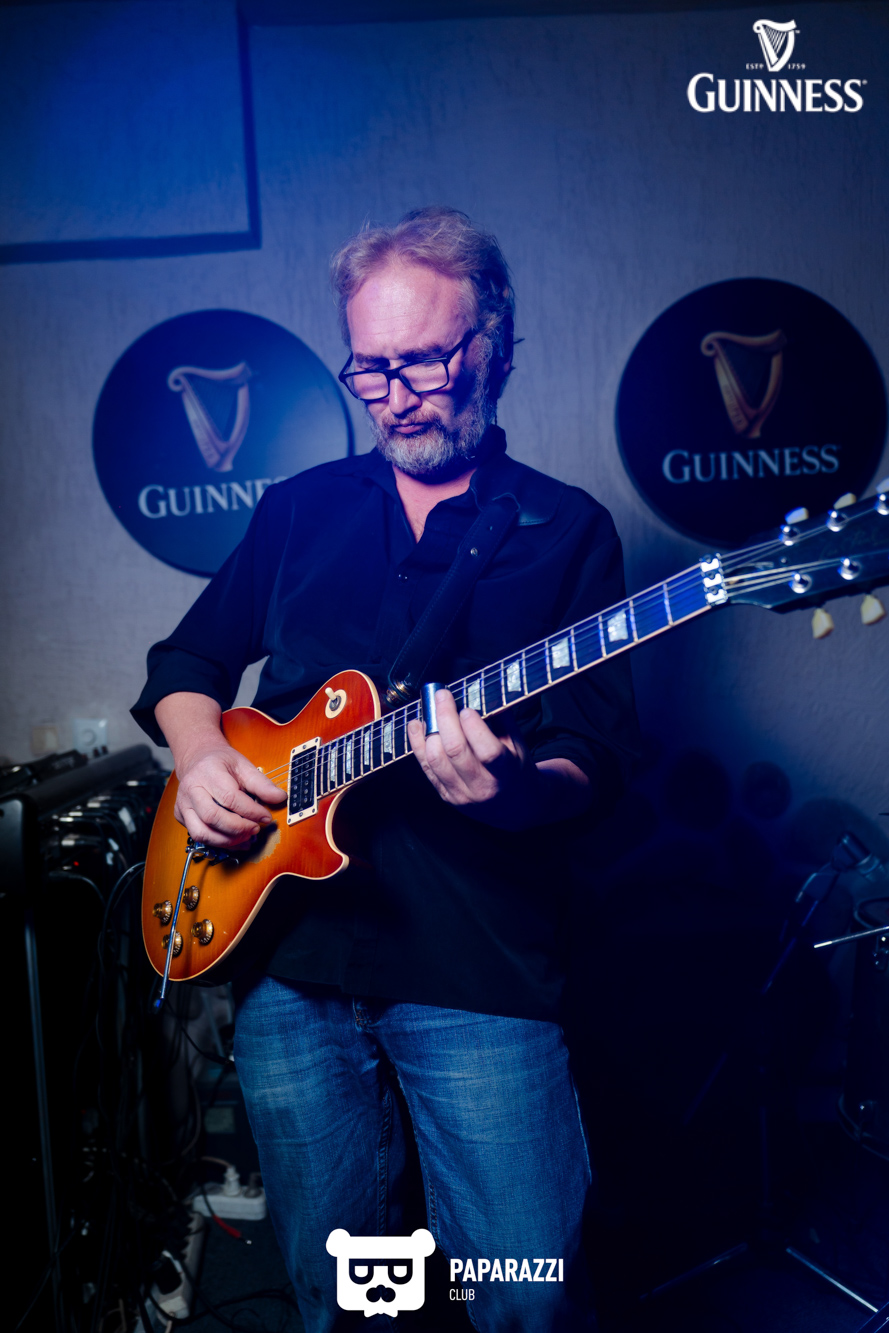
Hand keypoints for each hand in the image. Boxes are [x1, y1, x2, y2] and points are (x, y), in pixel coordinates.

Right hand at [173, 742, 286, 847]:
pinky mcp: (180, 815)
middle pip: (213, 817)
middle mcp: (191, 788)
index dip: (250, 811)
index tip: (266, 817)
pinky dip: (218, 842)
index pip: (229, 797)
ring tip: (247, 838)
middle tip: (256, 829)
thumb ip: (262, 783)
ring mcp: (183, 804)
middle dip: (238, 828)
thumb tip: (280, 798)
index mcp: (208, 772)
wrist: (197, 759)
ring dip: (227, 840)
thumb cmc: (221, 762)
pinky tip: (235, 841)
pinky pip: (198, 836)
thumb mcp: (243, 766)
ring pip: (202, 832)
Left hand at [407, 689, 589, 829]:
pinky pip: (426, 768)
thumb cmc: (516, 770)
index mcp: (506, 774)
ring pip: (436, 760)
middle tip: (441, 695)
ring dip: (429, 730)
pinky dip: (417, 744)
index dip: (474, 727)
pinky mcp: (445, 796)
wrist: (515, 807)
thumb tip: (480, 691)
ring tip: (429, 709)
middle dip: (445, 718)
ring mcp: (461, 794)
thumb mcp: (519, 746)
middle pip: (455, 751)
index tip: (467, 708)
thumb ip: (502, 720)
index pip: (487, 751)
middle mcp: (482, 787)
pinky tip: (417, 725)